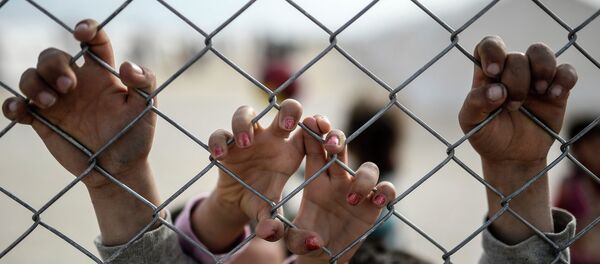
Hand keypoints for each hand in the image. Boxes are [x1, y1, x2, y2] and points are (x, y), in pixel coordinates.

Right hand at [1, 19, 160, 244]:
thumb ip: (144, 83)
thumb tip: (127, 65)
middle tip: (68, 87)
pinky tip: (22, 111)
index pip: (94, 43)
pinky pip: (18, 106)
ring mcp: (57, 101)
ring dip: (34, 83)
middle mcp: (77, 82)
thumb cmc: (135, 136)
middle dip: (54, 65)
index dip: (87, 30)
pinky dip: (13, 105)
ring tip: (52, 103)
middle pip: (52, 56)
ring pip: (30, 76)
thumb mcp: (146, 109)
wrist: (119, 170)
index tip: (81, 34)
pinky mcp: (43, 121)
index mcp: (102, 74)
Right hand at [192, 100, 304, 251]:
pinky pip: (220, 134)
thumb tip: (271, 233)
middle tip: (287, 125)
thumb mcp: (269, 212)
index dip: (319, 125)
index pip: (310, 129)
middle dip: (289, 111)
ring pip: (246, 113)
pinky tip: (220, 156)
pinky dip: (219, 141)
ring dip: (245, 123)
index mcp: (291, 150)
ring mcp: (248, 138)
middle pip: (285, 109)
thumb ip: (272, 221)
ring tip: (246, 143)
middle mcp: (271, 138)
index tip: (322, 129)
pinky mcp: (226, 144)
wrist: (237, 201)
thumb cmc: (261, 200)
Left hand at [286, 116, 395, 263]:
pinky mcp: (373, 204)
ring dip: (362, 178)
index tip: (310, 121)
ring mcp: (357, 189)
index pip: (313, 149)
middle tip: (332, 145)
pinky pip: (386, 189)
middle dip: (337, 138)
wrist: (325, 254)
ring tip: (351, 199)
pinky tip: (377, 200)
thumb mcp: (295, 241)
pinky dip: (385, 191)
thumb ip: (297, 240)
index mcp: (314, 178)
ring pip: (368, 168)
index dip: (313, 133)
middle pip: (340, 147)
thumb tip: (314, 241)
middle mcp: (337, 179)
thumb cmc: (305, 241)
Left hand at [460, 36, 576, 164]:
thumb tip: (497, 90)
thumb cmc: (487, 135)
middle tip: (512, 106)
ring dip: (540, 70)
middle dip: (515, 81)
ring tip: (537, 92)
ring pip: (541, 52)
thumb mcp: (471, 122)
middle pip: (516, 56)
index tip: (493, 71)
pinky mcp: (556, 91)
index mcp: (487, 75)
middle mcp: (511, 71)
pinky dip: (563, 79)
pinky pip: (567, 71)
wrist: (511, 158)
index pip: (488, 45)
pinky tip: (554, 95)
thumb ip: (475, 103)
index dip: (492, 50)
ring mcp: (534, 79)